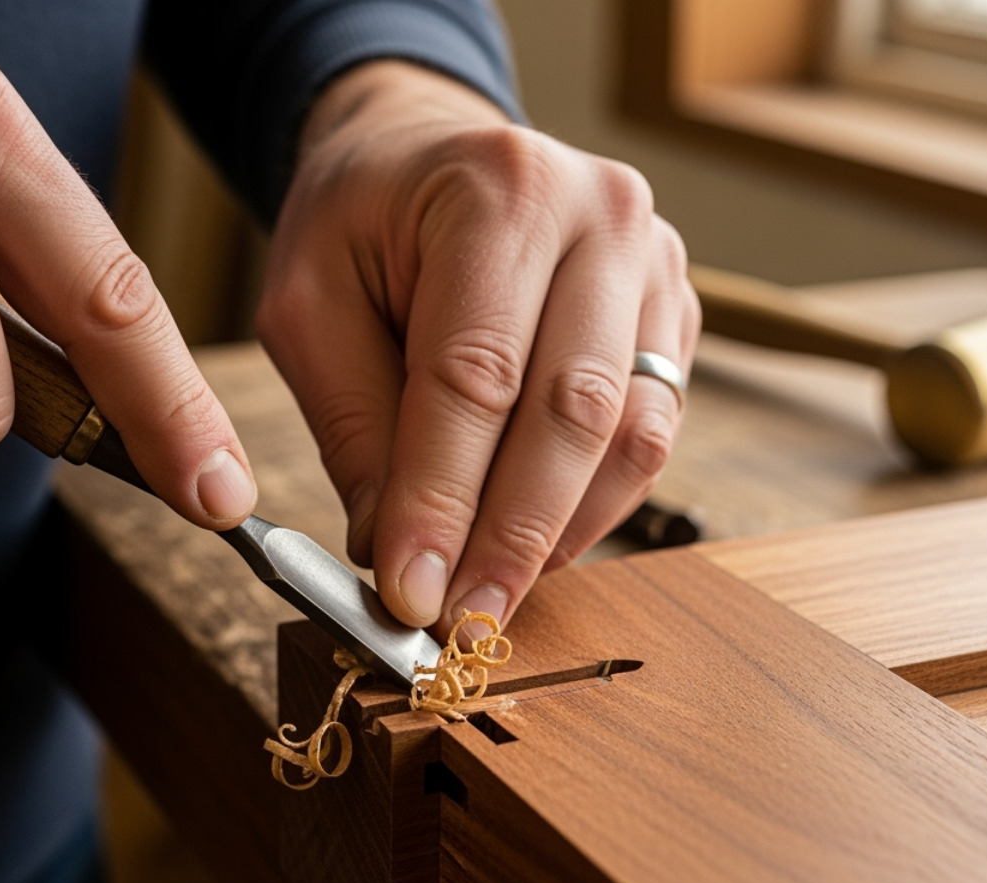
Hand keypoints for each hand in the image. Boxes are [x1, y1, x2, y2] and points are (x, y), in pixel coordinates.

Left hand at [258, 61, 697, 631]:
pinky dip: (595, 504)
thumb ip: (356, 425)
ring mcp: (656, 265)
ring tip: (494, 596)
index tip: (410, 593)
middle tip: (464, 625)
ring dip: (561, 532)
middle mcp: (602, 217)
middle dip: (511, 537)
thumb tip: (395, 554)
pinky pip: (653, 431)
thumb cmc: (362, 222)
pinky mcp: (675, 314)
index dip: (443, 498)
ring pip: (632, 433)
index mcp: (499, 190)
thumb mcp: (311, 304)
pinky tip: (537, 544)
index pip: (476, 373)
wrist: (428, 154)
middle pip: (574, 410)